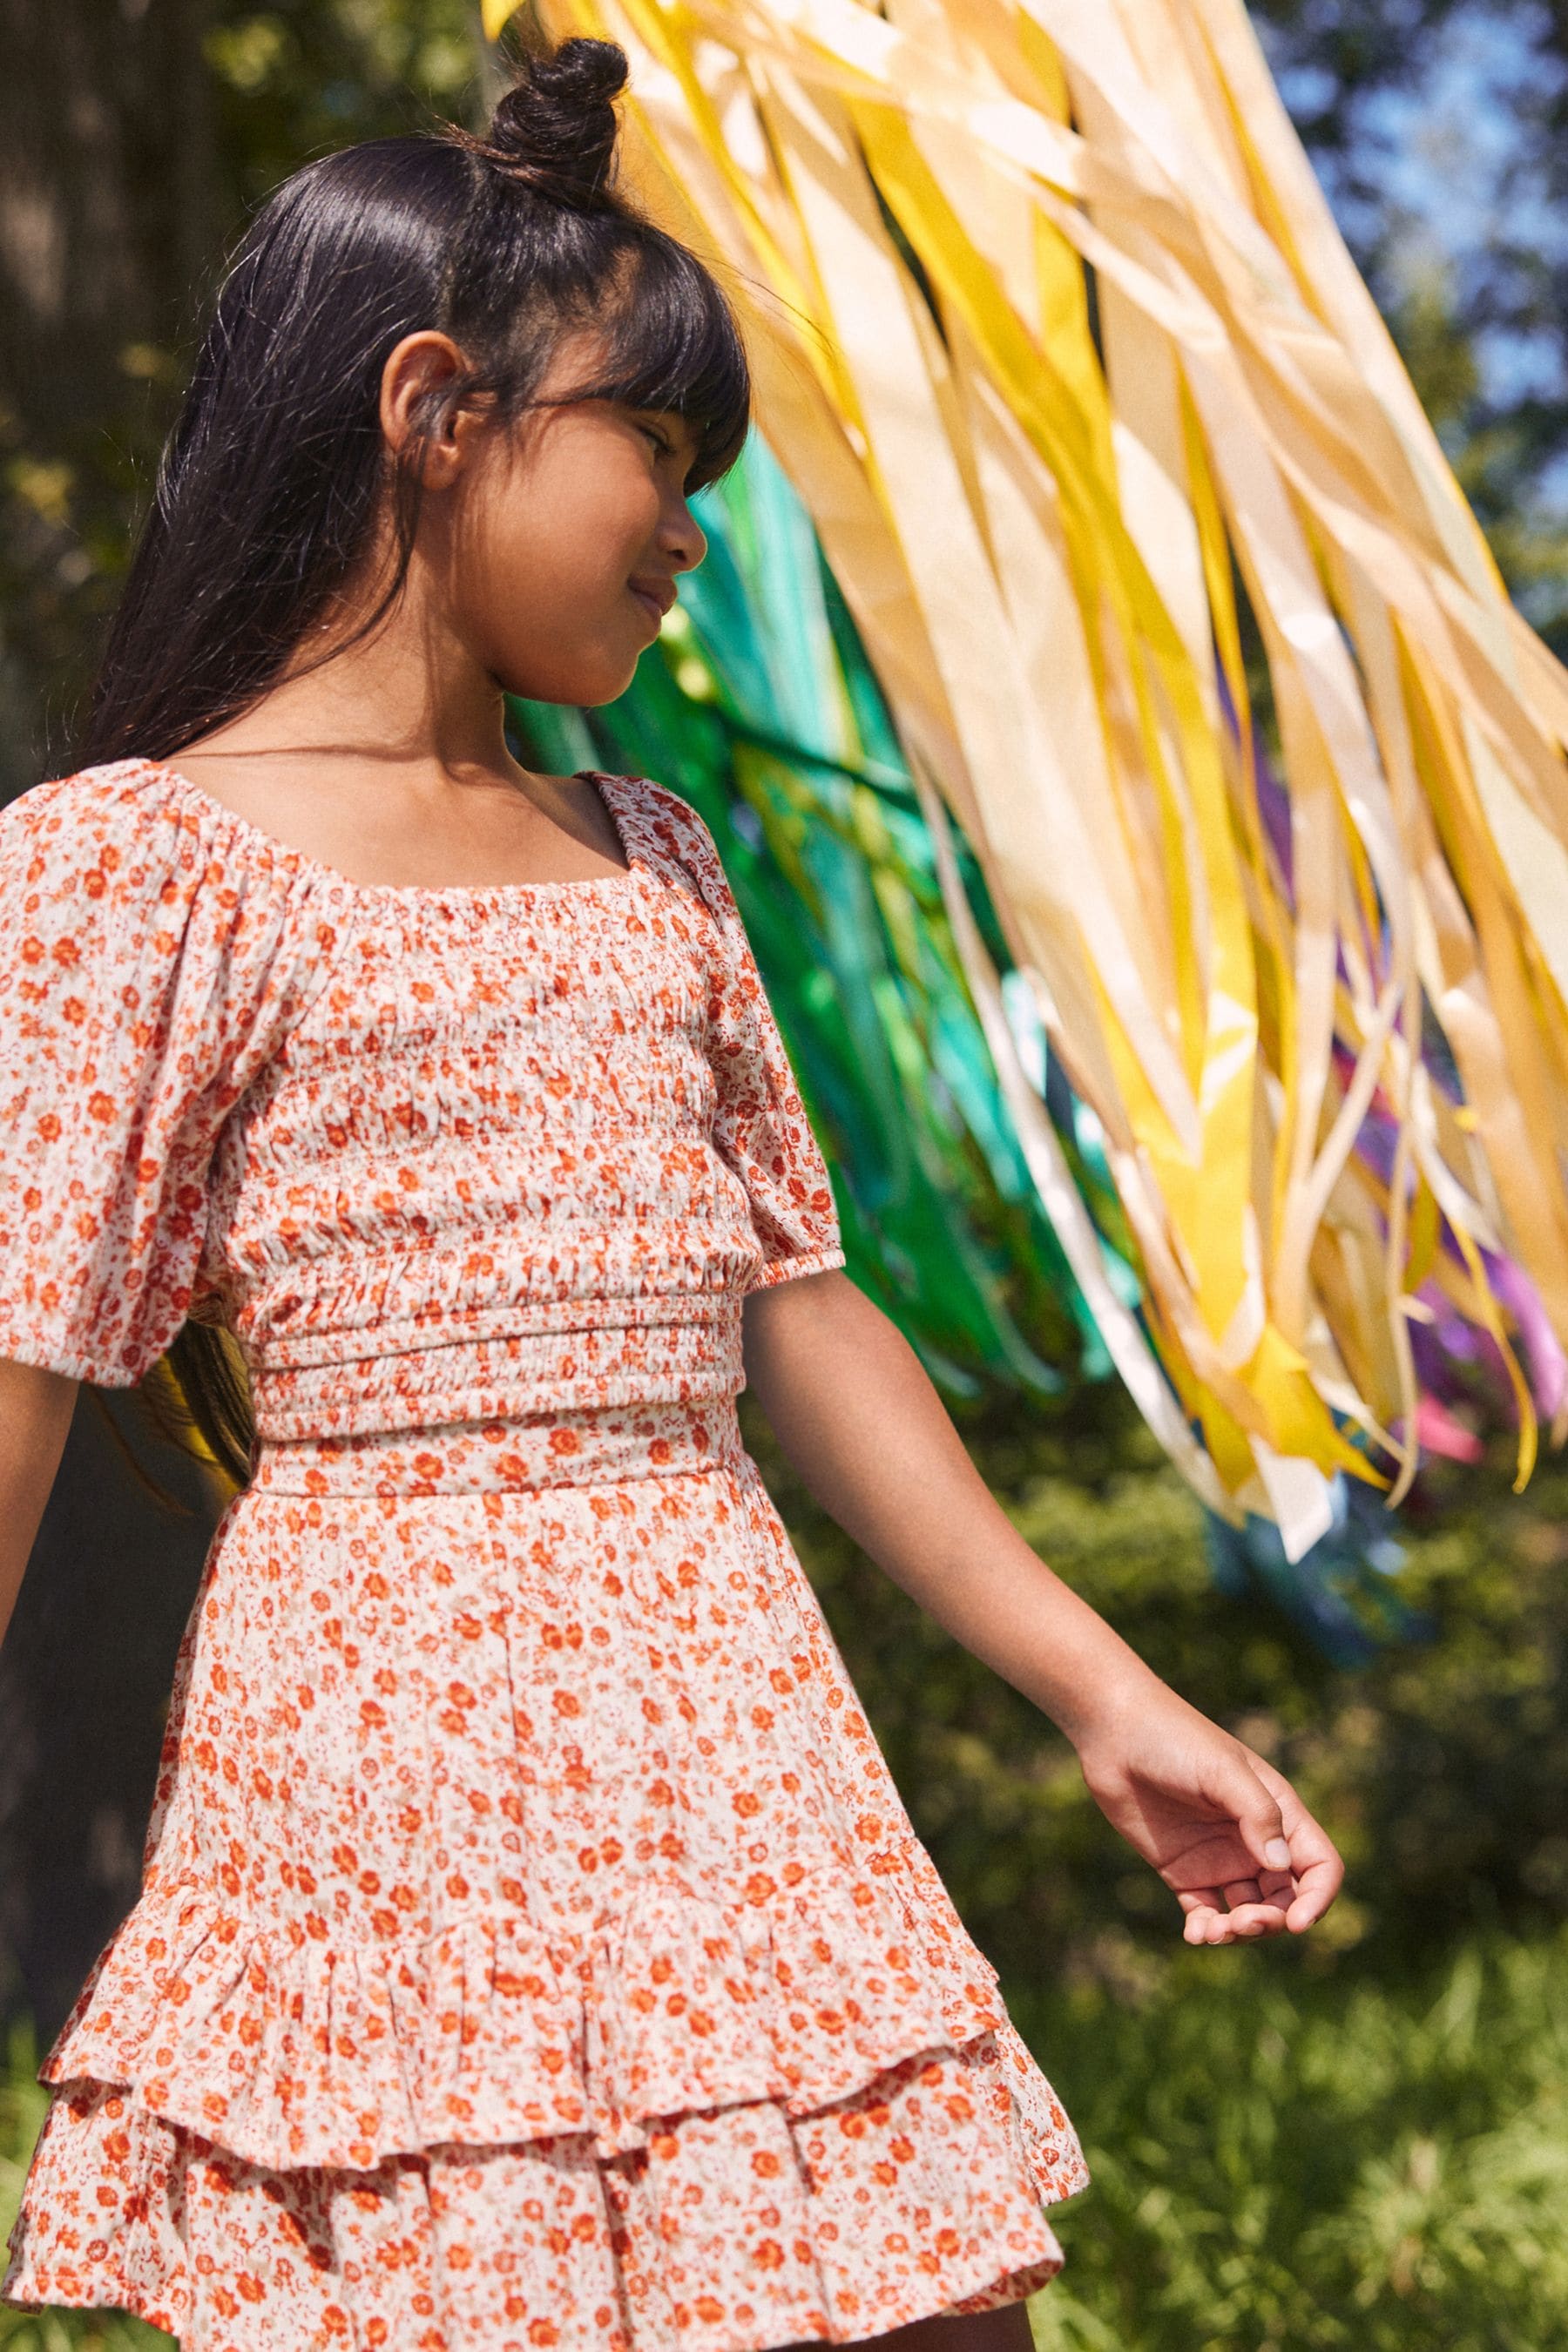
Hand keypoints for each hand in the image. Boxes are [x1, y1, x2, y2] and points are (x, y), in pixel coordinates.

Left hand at [1074, 1679, 1343, 1945]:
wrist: (1116, 1733)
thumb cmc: (1174, 1739)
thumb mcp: (1222, 1770)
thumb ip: (1257, 1814)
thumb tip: (1281, 1865)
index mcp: (1278, 1812)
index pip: (1318, 1866)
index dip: (1317, 1898)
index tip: (1297, 1923)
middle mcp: (1254, 1841)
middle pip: (1284, 1899)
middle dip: (1272, 1921)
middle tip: (1243, 1921)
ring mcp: (1220, 1858)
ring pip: (1248, 1913)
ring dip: (1240, 1932)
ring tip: (1214, 1931)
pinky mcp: (1184, 1871)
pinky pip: (1206, 1913)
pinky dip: (1207, 1930)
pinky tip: (1196, 1935)